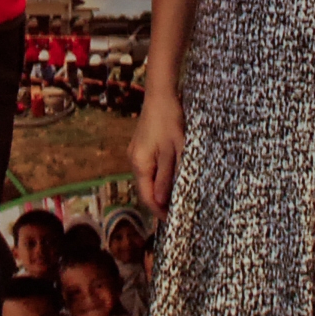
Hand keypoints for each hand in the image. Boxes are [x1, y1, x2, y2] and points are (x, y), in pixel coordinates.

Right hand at [129, 92, 184, 215]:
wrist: (161, 95)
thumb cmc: (169, 122)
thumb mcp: (173, 152)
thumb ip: (167, 178)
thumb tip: (161, 202)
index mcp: (140, 164)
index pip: (147, 197)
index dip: (160, 211)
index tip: (174, 220)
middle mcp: (134, 160)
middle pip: (146, 189)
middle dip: (161, 201)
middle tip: (180, 209)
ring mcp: (137, 152)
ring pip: (149, 178)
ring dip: (162, 188)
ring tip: (179, 194)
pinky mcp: (142, 146)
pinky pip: (150, 167)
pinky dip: (160, 176)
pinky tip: (173, 176)